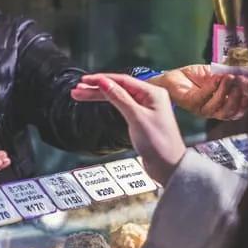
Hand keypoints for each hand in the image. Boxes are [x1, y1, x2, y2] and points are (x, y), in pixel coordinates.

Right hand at [71, 74, 185, 183]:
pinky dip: (107, 103)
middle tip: (78, 89)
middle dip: (96, 88)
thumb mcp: (136, 117)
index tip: (86, 80)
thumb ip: (119, 98)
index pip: (122, 80)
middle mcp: (149, 98)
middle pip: (118, 87)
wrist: (169, 167)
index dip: (102, 79)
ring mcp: (145, 108)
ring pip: (117, 97)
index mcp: (153, 93)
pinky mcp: (140, 119)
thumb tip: (104, 82)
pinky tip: (96, 101)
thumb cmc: (160, 144)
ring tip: (79, 95)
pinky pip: (120, 106)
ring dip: (98, 96)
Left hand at [147, 65, 247, 120]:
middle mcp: (213, 110)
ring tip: (229, 78)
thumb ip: (229, 75)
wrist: (172, 76)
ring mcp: (200, 109)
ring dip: (225, 91)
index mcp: (221, 105)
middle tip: (241, 82)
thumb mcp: (216, 74)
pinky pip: (203, 98)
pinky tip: (215, 78)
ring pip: (217, 107)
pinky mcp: (189, 103)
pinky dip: (211, 87)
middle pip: (230, 112)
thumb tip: (245, 72)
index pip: (239, 109)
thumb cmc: (193, 77)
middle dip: (238, 97)